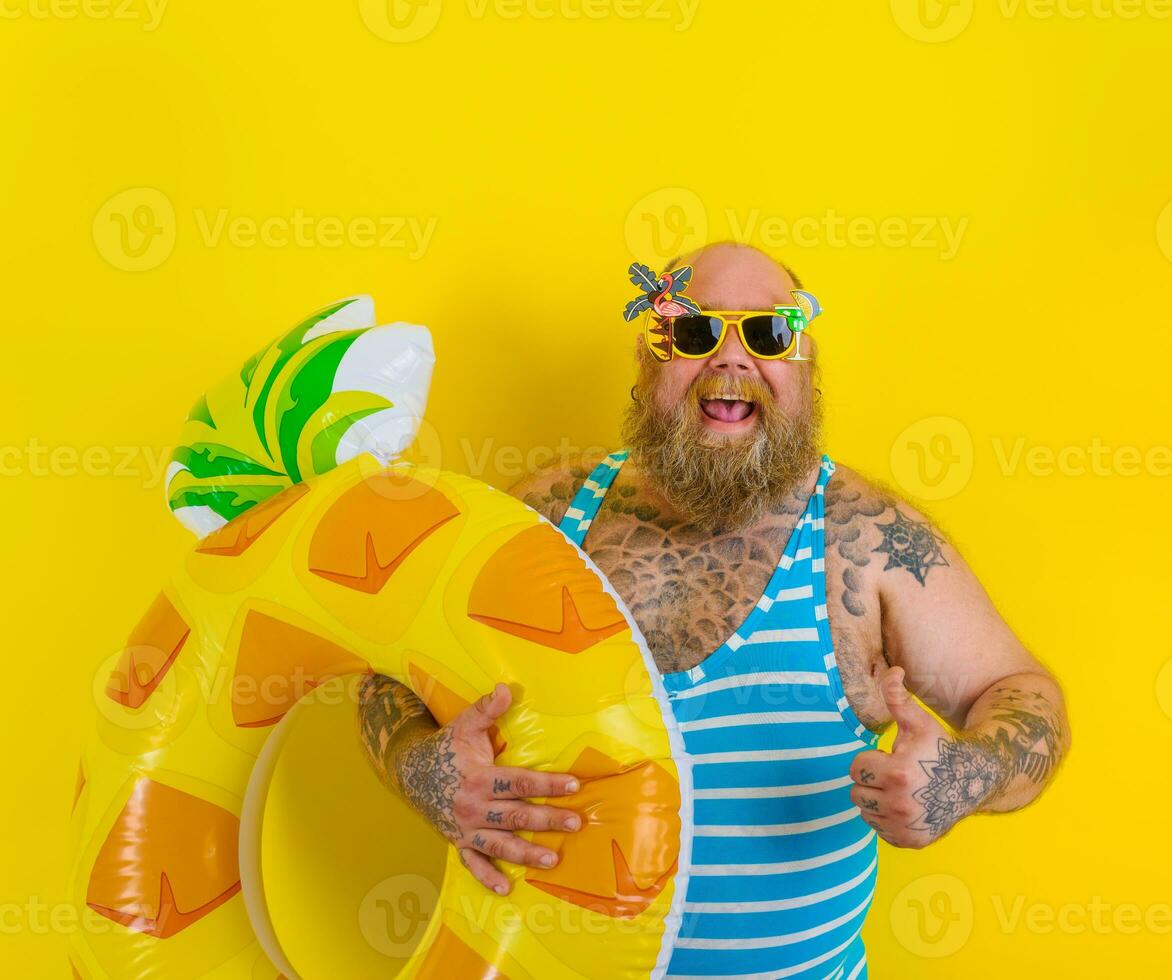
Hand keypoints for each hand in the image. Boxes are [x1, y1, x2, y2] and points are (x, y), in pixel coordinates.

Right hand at [395, 683, 581, 894]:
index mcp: (479, 778)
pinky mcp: (458, 841)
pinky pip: (473, 864)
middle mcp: (474, 807)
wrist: (409, 772)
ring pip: (501, 844)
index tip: (574, 785)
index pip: (520, 781)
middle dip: (548, 820)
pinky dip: (488, 877)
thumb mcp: (464, 725)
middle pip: (517, 815)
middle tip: (576, 823)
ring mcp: (466, 828)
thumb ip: (486, 709)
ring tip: (552, 860)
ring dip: (527, 853)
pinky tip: (506, 889)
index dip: (548, 783)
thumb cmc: (444, 748)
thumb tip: (506, 688)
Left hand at [848, 667, 1001, 847]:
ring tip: (902, 790)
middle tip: (896, 774)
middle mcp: (900, 804)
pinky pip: (879, 830)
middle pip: (856, 792)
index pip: (855, 769)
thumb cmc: (940, 747)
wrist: (973, 781)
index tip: (890, 757)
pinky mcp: (911, 841)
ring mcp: (906, 826)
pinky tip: (908, 807)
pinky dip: (888, 821)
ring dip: (877, 801)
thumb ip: (897, 697)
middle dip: (872, 780)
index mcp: (897, 773)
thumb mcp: (918, 721)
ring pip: (865, 812)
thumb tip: (892, 670)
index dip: (871, 759)